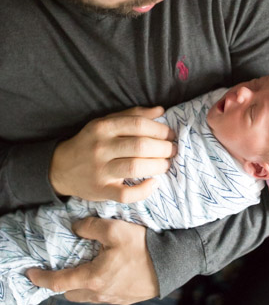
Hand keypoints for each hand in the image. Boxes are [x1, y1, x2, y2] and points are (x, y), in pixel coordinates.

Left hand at [27, 217, 158, 303]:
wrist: (171, 264)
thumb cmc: (142, 246)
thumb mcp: (115, 229)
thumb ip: (90, 227)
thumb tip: (76, 228)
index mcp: (93, 278)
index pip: (58, 283)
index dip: (41, 278)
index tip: (30, 273)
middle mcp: (99, 293)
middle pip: (71, 293)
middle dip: (63, 282)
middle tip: (64, 265)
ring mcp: (113, 299)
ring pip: (87, 295)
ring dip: (81, 284)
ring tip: (86, 266)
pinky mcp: (125, 299)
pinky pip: (102, 295)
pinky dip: (97, 285)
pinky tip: (107, 270)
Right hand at [50, 106, 175, 201]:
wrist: (61, 167)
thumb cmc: (91, 142)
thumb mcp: (106, 122)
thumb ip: (133, 115)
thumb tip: (160, 110)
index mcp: (104, 127)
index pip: (139, 124)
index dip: (160, 129)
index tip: (171, 135)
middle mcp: (101, 147)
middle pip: (141, 146)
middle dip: (164, 148)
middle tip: (172, 150)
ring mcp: (100, 170)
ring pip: (136, 167)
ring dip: (158, 166)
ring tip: (166, 164)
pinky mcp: (101, 190)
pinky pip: (126, 194)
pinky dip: (144, 190)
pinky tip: (154, 183)